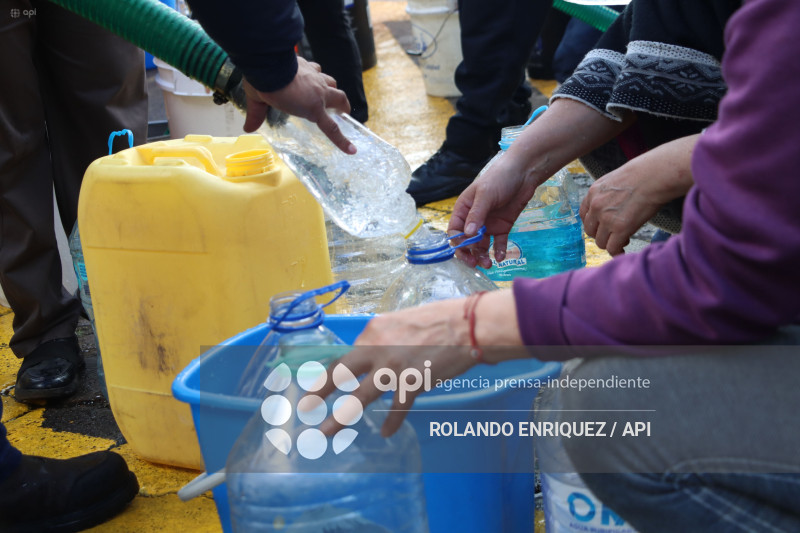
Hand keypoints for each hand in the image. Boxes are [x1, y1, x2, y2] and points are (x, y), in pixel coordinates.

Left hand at [242, 57, 355, 153]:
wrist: (268, 63)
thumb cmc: (265, 86)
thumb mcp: (259, 103)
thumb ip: (257, 116)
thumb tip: (248, 128)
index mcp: (312, 108)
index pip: (331, 128)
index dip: (342, 141)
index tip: (352, 150)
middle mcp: (319, 92)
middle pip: (340, 99)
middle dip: (343, 106)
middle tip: (342, 111)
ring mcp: (316, 77)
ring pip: (332, 81)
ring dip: (331, 88)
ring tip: (327, 91)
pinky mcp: (309, 66)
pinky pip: (317, 69)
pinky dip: (315, 73)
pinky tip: (309, 74)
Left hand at [314, 291, 522, 436]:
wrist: (467, 325)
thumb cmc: (440, 320)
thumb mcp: (402, 323)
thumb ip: (385, 340)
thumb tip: (374, 358)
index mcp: (373, 331)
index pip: (345, 355)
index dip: (330, 372)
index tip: (318, 384)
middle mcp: (377, 347)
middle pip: (341, 373)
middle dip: (319, 391)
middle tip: (304, 406)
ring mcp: (393, 366)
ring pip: (360, 396)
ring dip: (340, 417)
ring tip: (325, 432)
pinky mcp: (412, 382)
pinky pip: (397, 408)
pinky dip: (392, 422)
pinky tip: (386, 433)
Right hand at [448, 154, 537, 268]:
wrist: (524, 172)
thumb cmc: (500, 178)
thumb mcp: (486, 195)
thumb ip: (477, 215)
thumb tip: (468, 234)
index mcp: (463, 209)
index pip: (455, 230)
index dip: (459, 242)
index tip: (467, 248)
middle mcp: (474, 219)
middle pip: (467, 242)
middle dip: (469, 254)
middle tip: (475, 264)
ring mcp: (488, 224)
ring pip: (481, 245)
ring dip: (483, 256)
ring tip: (489, 264)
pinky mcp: (502, 227)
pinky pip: (498, 243)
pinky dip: (498, 251)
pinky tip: (500, 257)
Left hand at [580, 134, 697, 254]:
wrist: (655, 175)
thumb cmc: (643, 174)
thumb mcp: (615, 180)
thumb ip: (607, 194)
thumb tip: (612, 207)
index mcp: (593, 193)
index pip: (584, 215)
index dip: (594, 223)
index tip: (602, 227)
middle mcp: (596, 206)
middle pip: (590, 231)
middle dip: (601, 234)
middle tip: (614, 234)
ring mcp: (606, 218)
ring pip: (600, 242)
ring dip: (610, 243)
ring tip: (624, 239)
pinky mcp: (620, 229)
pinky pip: (612, 248)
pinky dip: (617, 252)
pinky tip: (623, 250)